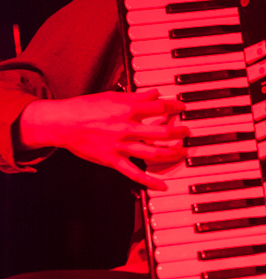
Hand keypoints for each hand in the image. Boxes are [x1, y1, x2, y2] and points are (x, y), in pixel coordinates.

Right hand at [19, 90, 188, 189]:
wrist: (63, 123)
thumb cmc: (85, 108)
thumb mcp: (112, 96)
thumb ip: (136, 96)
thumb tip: (154, 93)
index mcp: (127, 109)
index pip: (159, 108)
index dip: (174, 108)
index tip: (182, 108)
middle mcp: (127, 128)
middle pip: (162, 132)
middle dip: (179, 132)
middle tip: (188, 132)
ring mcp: (121, 146)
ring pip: (154, 153)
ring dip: (172, 153)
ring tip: (183, 152)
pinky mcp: (113, 161)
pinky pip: (135, 174)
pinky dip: (150, 181)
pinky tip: (163, 185)